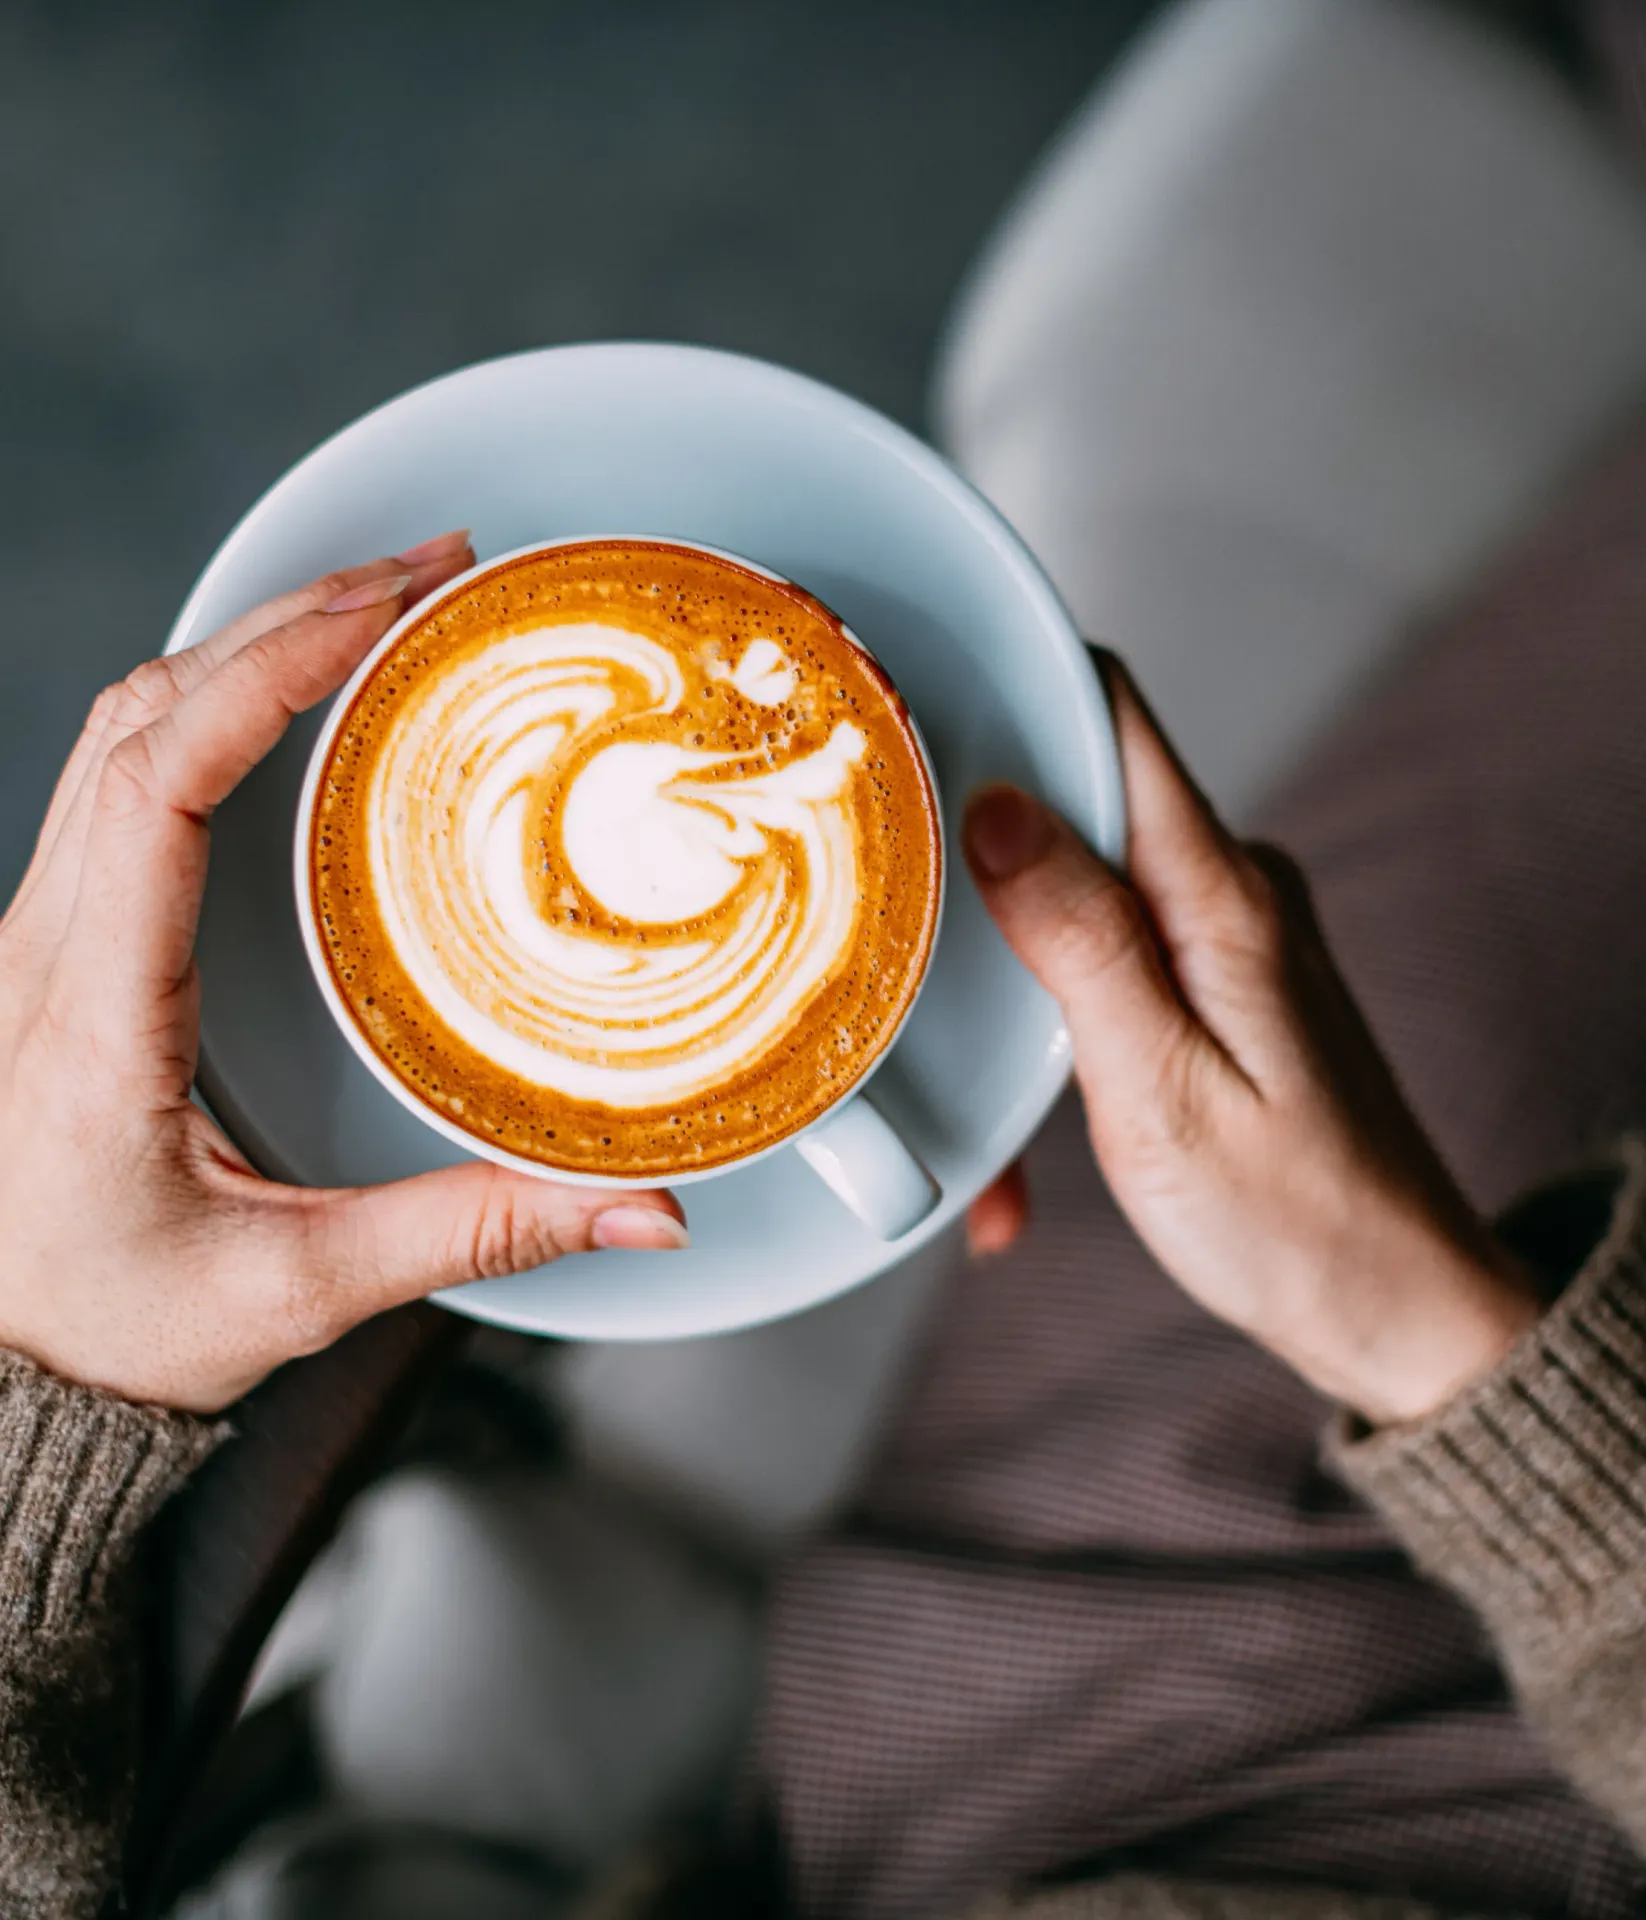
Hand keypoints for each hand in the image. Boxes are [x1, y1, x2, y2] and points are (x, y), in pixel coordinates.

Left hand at [0, 533, 684, 1414]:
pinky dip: (212, 700)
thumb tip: (645, 1210)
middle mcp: (44, 947)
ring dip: (246, 643)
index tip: (380, 613)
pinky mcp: (63, 940)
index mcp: (89, 1013)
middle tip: (430, 573)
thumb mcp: (300, 1289)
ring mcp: (39, 934)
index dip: (266, 673)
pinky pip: (121, 772)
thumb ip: (476, 1233)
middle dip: (288, 617)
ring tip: (380, 604)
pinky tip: (298, 696)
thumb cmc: (110, 1330)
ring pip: (122, 726)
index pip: (158, 780)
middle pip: (143, 713)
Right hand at [961, 657, 1535, 1425]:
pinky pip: (1109, 960)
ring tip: (985, 1114)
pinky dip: (1055, 1029)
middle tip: (901, 949)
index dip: (1006, 687)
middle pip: (1075, 800)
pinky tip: (1036, 1133)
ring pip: (1075, 895)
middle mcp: (1233, 889)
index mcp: (1223, 896)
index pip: (1109, 714)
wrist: (1398, 1306)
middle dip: (977, 870)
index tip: (904, 712)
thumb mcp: (1161, 1092)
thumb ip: (1081, 941)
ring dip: (1008, 983)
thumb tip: (1000, 805)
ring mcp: (1228, 933)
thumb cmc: (1296, 1223)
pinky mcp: (1219, 982)